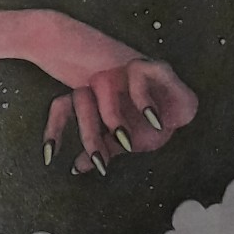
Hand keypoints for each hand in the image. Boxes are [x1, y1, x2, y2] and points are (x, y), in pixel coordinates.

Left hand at [42, 59, 197, 176]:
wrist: (183, 109)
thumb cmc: (150, 124)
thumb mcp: (123, 141)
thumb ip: (103, 149)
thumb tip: (77, 167)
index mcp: (93, 97)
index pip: (62, 107)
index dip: (54, 130)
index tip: (50, 158)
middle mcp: (104, 82)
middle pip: (81, 99)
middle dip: (90, 133)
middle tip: (100, 159)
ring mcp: (124, 72)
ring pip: (103, 85)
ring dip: (112, 116)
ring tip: (126, 140)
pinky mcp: (151, 66)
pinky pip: (139, 75)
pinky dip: (143, 97)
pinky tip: (152, 118)